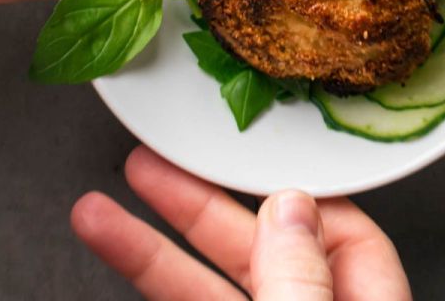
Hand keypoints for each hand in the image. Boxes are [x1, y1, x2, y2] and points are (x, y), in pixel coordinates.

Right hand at [71, 147, 410, 300]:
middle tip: (147, 162)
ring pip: (210, 292)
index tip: (241, 158)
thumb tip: (290, 211)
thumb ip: (301, 282)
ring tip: (94, 213)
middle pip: (262, 255)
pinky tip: (117, 255)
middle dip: (198, 205)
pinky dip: (149, 282)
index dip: (296, 193)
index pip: (350, 237)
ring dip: (151, 250)